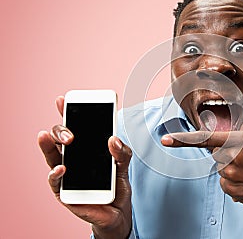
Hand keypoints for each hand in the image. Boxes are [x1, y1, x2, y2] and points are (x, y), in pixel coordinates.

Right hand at [37, 96, 131, 238]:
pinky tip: (61, 168)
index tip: (62, 100)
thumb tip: (113, 139)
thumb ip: (122, 152)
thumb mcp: (124, 166)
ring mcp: (66, 174)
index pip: (74, 127)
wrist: (117, 212)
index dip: (67, 113)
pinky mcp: (64, 192)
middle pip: (59, 138)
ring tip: (49, 137)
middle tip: (70, 133)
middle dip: (61, 130)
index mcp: (86, 148)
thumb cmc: (116, 186)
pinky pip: (55, 181)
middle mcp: (73, 158)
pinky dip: (55, 174)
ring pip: (51, 156)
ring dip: (49, 145)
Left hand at [161, 123, 242, 226]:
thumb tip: (232, 131)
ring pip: (220, 167)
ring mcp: (231, 177)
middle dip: (228, 152)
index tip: (166, 139)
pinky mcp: (231, 191)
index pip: (206, 139)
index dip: (183, 139)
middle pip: (217, 152)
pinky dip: (234, 180)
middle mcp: (232, 159)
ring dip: (232, 167)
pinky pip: (224, 182)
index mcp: (241, 141)